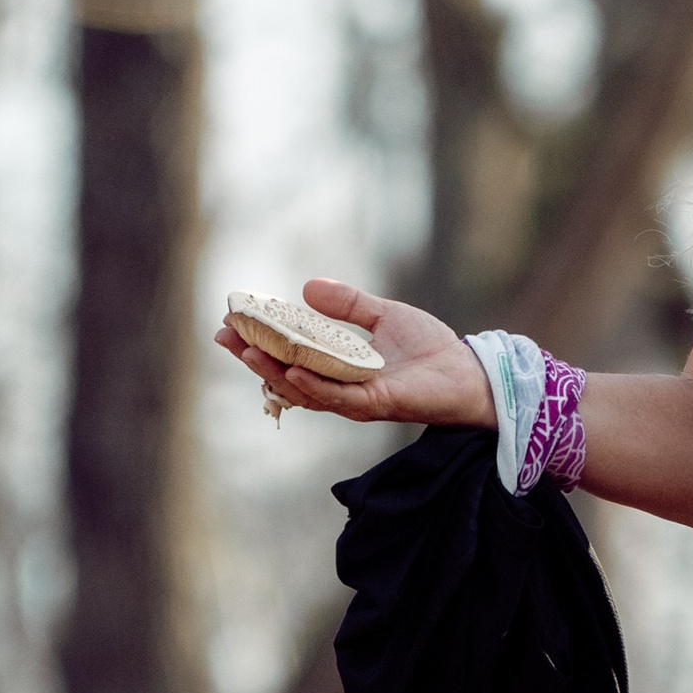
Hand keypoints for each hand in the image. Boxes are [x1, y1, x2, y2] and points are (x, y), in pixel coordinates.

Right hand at [215, 280, 497, 427]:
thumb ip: (349, 305)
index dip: (258, 339)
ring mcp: (355, 399)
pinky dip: (312, 385)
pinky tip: (290, 370)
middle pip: (284, 374)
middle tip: (224, 335)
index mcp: (336, 366)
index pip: (287, 354)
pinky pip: (337, 398)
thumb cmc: (430, 348)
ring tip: (246, 351)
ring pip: (303, 389)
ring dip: (272, 370)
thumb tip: (306, 288)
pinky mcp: (376, 404)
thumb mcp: (384, 315)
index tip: (230, 319)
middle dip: (252, 355)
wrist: (468, 371)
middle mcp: (339, 386)